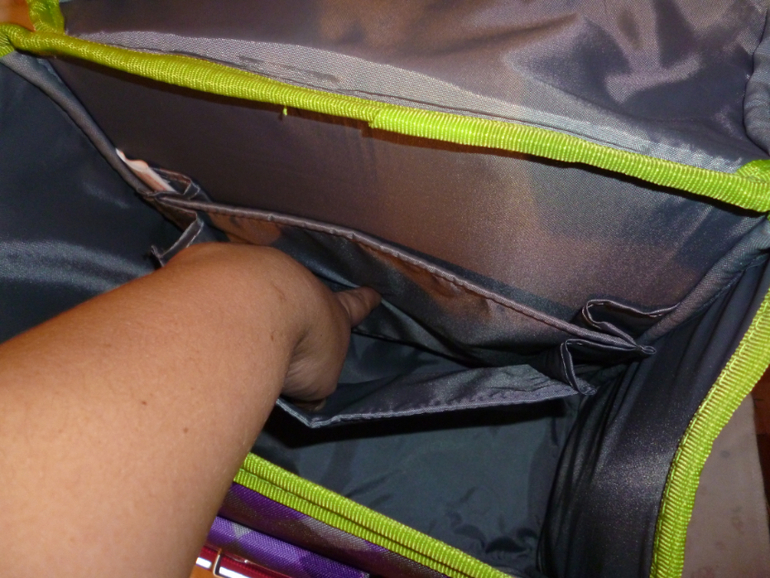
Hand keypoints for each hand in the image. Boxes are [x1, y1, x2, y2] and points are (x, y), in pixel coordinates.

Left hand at [167, 243, 379, 401]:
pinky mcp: (211, 267)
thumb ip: (313, 383)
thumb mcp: (319, 380)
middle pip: (295, 292)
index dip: (362, 303)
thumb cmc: (301, 346)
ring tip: (226, 331)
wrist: (252, 307)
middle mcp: (294, 283)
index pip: (353, 307)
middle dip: (290, 303)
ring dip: (242, 303)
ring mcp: (252, 270)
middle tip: (280, 319)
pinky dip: (204, 301)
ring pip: (249, 286)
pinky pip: (209, 286)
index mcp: (329, 311)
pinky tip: (193, 322)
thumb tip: (301, 396)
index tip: (373, 293)